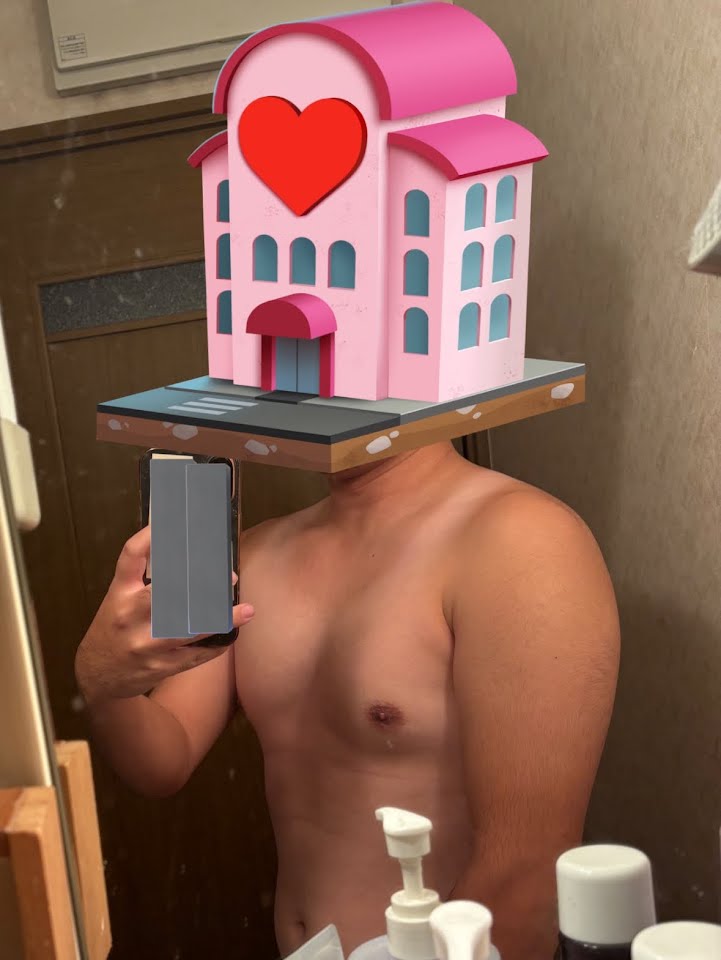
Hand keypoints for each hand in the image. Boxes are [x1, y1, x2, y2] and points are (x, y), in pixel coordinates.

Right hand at [75, 526, 253, 703]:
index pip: (131, 556)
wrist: (99, 675)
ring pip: (188, 629)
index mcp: (120, 593)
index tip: (176, 522)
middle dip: (203, 584)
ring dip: (221, 619)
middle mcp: (130, 616)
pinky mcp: (159, 666)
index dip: (151, 535)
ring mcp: (145, 643)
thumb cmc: (116, 629)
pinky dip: (216, 645)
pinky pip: (194, 655)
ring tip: (245, 610)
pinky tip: (231, 634)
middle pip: (170, 592)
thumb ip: (146, 578)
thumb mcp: (120, 599)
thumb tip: (191, 556)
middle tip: (229, 576)